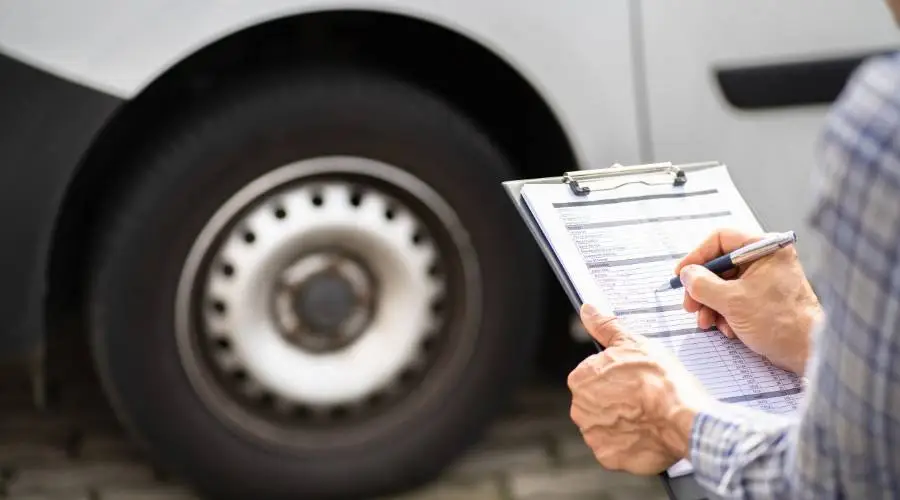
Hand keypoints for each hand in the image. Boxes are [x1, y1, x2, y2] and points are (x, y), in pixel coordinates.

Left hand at [567, 304, 712, 474]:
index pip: (592, 376)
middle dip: (616, 400)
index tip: (632, 379)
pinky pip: (615, 448)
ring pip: (605, 426)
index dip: (615, 377)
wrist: (684, 418)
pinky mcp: (608, 456)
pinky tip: (646, 432)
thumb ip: (605, 326)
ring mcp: (593, 434)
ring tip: (647, 415)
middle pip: (596, 402)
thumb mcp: (633, 342)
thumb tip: (588, 309)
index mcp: (581, 379)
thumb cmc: (660, 380)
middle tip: (641, 398)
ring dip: (622, 422)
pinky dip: (629, 443)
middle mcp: (580, 408)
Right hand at [675, 228, 821, 374]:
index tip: (681, 274)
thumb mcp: (731, 301)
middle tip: (690, 305)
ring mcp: (766, 279)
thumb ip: (702, 284)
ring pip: (724, 285)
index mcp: (765, 248)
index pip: (721, 239)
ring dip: (710, 305)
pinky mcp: (765, 299)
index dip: (697, 256)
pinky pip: (735, 298)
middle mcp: (766, 259)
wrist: (808, 351)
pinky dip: (724, 313)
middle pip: (720, 265)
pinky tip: (726, 329)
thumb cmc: (779, 321)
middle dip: (702, 288)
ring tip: (707, 323)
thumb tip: (686, 274)